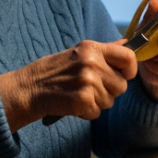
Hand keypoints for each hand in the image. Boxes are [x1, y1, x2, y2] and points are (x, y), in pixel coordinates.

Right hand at [0, 40, 136, 131]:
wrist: (27, 88)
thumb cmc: (53, 72)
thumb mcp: (78, 53)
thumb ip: (104, 51)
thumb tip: (127, 44)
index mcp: (92, 48)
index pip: (128, 57)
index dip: (130, 70)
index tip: (122, 75)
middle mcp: (92, 63)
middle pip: (121, 85)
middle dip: (109, 91)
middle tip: (88, 87)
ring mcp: (87, 82)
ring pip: (110, 101)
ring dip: (96, 103)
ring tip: (77, 94)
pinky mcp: (82, 100)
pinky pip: (96, 113)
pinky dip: (85, 113)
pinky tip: (72, 104)